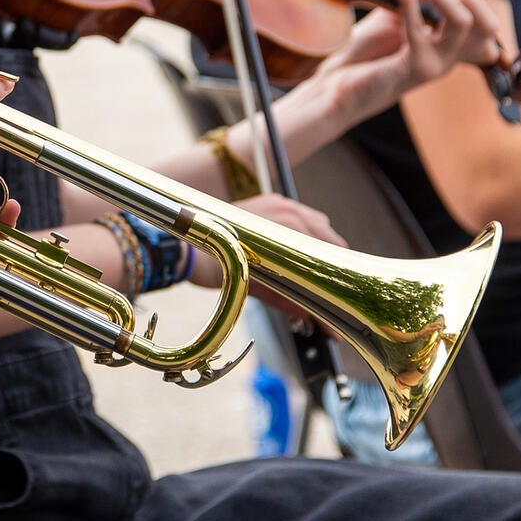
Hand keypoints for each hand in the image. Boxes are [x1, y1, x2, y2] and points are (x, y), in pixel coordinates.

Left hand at [190, 193, 344, 321]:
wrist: (183, 244)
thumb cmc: (214, 265)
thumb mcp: (255, 288)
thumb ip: (288, 301)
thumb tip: (312, 319)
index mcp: (288, 227)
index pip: (325, 256)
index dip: (332, 282)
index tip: (336, 306)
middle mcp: (287, 210)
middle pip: (327, 239)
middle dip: (330, 266)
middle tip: (328, 293)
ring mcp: (279, 202)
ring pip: (318, 226)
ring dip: (321, 249)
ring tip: (317, 274)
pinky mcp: (271, 200)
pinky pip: (302, 215)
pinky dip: (307, 233)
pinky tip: (301, 251)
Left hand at [304, 0, 508, 125]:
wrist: (338, 88)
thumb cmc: (363, 55)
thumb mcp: (394, 19)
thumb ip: (420, 2)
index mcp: (448, 48)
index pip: (485, 22)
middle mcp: (448, 59)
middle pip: (486, 23)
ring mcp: (436, 66)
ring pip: (463, 21)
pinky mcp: (414, 69)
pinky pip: (420, 29)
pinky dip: (407, 2)